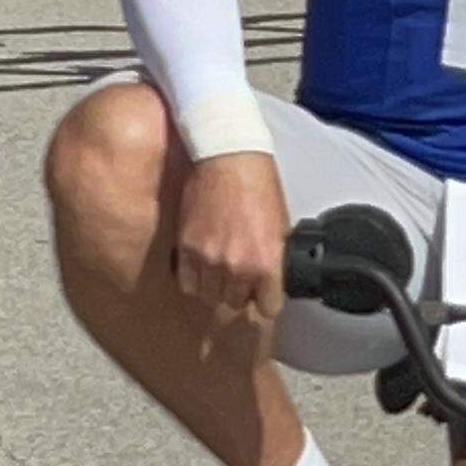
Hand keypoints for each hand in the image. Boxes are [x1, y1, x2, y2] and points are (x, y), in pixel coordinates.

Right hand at [174, 153, 288, 317]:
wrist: (228, 157)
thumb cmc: (259, 185)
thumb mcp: (280, 226)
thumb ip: (274, 259)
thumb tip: (271, 281)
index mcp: (267, 263)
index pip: (269, 308)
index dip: (266, 299)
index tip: (264, 293)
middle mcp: (237, 268)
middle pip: (236, 303)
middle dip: (240, 290)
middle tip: (240, 272)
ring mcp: (208, 260)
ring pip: (210, 296)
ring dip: (215, 285)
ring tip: (220, 267)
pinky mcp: (186, 249)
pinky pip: (187, 284)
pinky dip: (194, 278)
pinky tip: (201, 264)